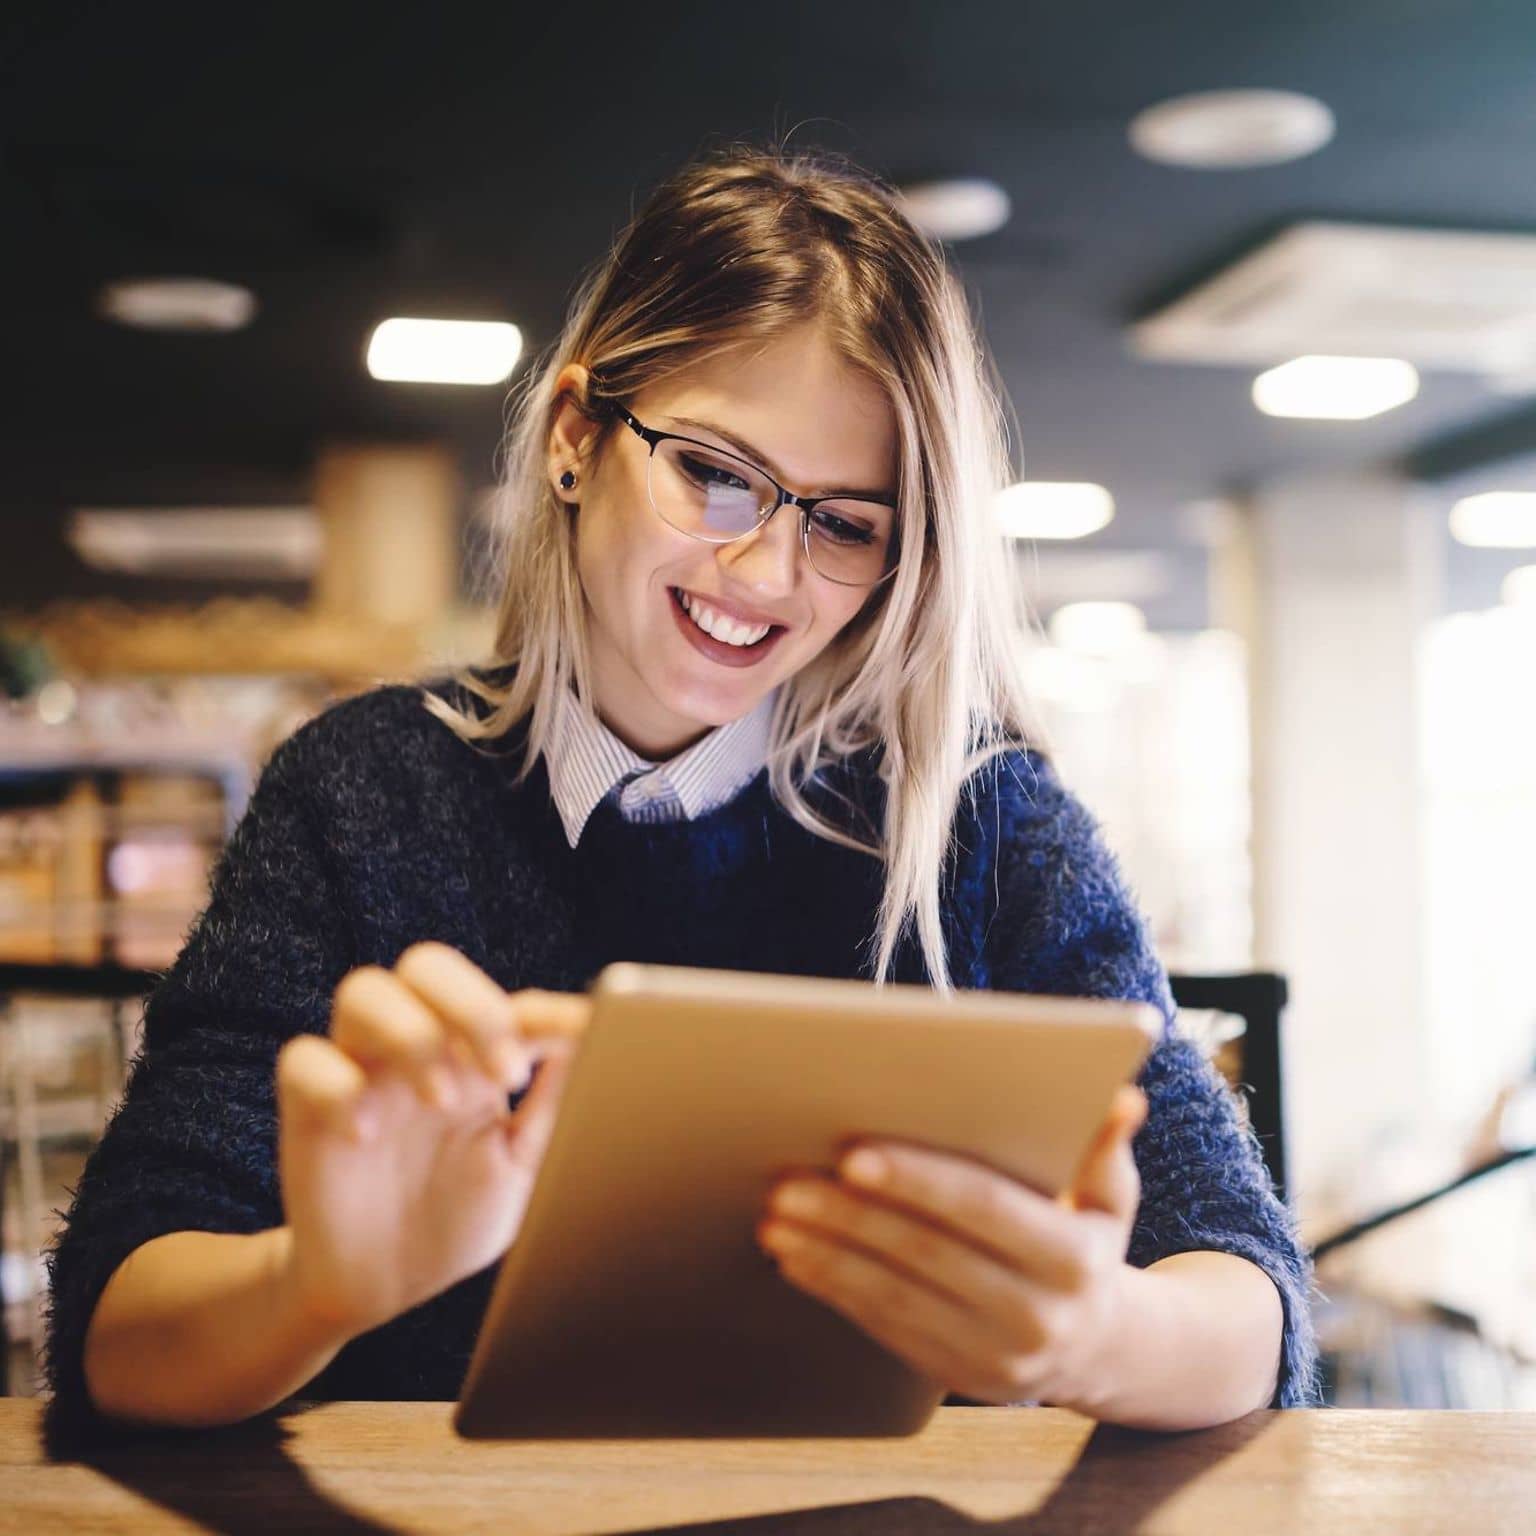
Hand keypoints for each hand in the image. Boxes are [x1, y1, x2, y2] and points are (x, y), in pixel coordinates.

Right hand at [274, 943, 585, 1340]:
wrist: (383, 1289)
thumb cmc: (457, 1217)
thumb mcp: (522, 1166)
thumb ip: (557, 1104)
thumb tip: (599, 1042)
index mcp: (472, 1055)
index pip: (506, 1005)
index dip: (545, 1012)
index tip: (581, 1032)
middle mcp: (415, 1049)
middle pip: (427, 965)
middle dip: (470, 1004)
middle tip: (506, 1072)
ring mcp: (360, 1072)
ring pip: (364, 990)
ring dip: (409, 1034)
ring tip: (441, 1100)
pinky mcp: (307, 1111)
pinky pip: (303, 1060)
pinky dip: (336, 1086)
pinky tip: (365, 1133)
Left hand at [758, 1085, 1147, 1410]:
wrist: (1099, 1350)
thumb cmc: (1088, 1244)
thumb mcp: (1110, 1197)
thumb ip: (1103, 1146)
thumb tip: (1124, 1097)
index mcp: (1072, 1259)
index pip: (984, 1208)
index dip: (919, 1180)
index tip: (854, 1153)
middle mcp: (1035, 1315)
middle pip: (925, 1252)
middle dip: (850, 1214)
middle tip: (789, 1178)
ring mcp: (992, 1355)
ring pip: (893, 1295)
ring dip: (826, 1253)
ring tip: (776, 1213)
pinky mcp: (953, 1375)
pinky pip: (882, 1326)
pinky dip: (831, 1288)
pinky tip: (793, 1255)